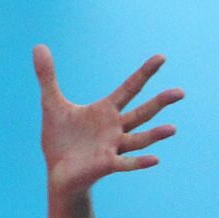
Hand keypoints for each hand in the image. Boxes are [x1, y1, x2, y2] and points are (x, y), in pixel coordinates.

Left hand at [34, 45, 181, 195]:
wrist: (58, 171)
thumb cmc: (60, 138)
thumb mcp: (51, 104)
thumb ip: (47, 77)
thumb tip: (38, 46)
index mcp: (105, 111)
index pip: (129, 88)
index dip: (144, 73)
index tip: (161, 57)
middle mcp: (115, 128)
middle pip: (141, 113)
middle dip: (160, 102)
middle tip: (180, 92)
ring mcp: (112, 147)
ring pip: (138, 140)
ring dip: (155, 135)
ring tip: (172, 129)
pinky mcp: (105, 165)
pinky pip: (125, 163)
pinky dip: (138, 162)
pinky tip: (154, 160)